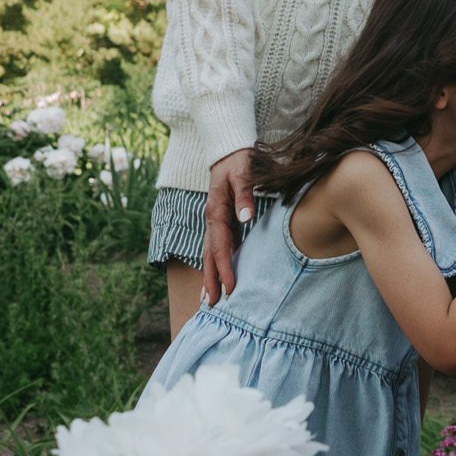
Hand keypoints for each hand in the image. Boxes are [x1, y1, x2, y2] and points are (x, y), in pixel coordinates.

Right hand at [202, 148, 255, 305]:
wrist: (230, 149)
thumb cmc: (239, 160)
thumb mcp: (243, 172)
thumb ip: (245, 194)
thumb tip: (246, 218)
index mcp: (216, 210)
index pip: (219, 246)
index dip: (224, 268)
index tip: (231, 288)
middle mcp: (212, 219)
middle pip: (208, 254)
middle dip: (210, 280)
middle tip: (211, 305)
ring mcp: (215, 221)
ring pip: (210, 253)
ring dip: (210, 276)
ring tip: (210, 300)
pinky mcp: (222, 221)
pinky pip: (218, 246)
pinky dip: (217, 264)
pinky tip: (220, 277)